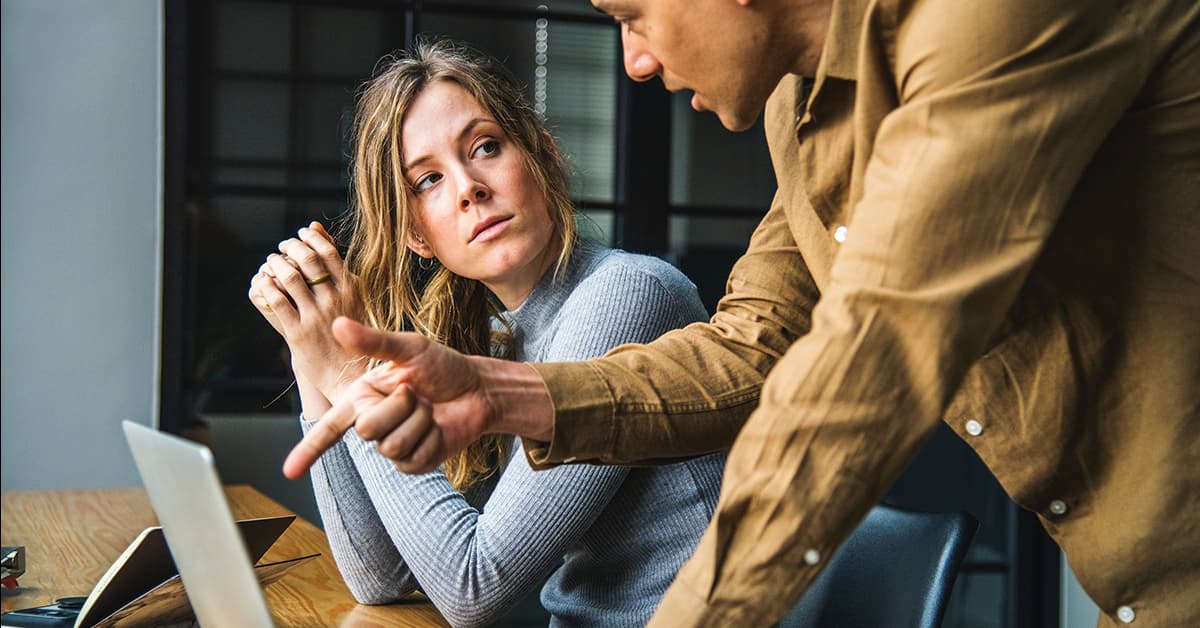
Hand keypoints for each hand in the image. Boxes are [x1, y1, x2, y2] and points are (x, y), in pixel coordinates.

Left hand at [247, 222, 365, 401]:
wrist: (350, 375)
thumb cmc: (354, 335)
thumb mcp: (354, 299)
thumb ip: (339, 270)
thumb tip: (322, 233)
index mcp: (352, 290)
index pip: (329, 252)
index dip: (311, 238)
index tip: (302, 233)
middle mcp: (334, 300)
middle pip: (308, 260)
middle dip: (291, 246)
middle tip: (283, 246)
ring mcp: (316, 316)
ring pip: (290, 277)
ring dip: (276, 264)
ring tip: (271, 261)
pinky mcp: (298, 333)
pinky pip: (277, 301)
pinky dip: (267, 286)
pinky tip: (264, 282)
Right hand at [283, 317, 497, 476]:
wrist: (477, 389)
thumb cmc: (443, 366)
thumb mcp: (410, 348)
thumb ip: (374, 341)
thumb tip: (337, 324)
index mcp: (362, 397)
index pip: (329, 427)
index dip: (308, 450)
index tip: (288, 472)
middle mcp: (373, 423)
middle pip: (367, 430)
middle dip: (399, 406)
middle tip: (417, 393)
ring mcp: (393, 446)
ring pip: (392, 445)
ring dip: (419, 422)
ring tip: (429, 408)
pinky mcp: (415, 463)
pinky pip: (414, 459)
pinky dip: (432, 439)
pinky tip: (438, 427)